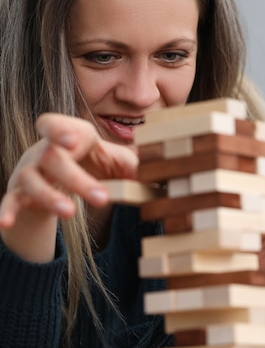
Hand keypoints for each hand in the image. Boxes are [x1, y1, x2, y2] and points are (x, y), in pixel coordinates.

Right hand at [0, 113, 136, 260]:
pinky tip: (4, 223)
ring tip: (70, 213)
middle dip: (77, 179)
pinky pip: (8, 202)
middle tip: (102, 198)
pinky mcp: (18, 195)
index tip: (72, 139)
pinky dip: (5, 212)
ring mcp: (28, 172)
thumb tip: (165, 170)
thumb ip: (136, 164)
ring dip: (50, 197)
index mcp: (68, 136)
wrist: (58, 181)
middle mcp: (43, 151)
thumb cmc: (92, 164)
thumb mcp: (115, 162)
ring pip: (32, 182)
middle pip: (53, 159)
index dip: (60, 129)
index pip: (53, 124)